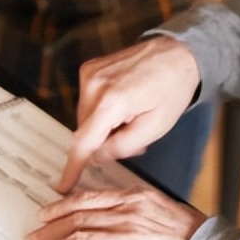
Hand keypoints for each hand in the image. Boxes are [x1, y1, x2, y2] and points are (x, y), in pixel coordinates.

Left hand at [25, 186, 206, 239]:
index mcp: (132, 198)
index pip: (87, 198)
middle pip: (77, 218)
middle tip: (33, 238)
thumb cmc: (188, 233)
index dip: (60, 206)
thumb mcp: (158, 205)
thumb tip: (103, 207)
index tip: (45, 213)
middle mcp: (127, 215)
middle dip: (49, 230)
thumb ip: (130, 204)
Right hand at [56, 36, 200, 192]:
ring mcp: (89, 73)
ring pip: (86, 118)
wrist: (175, 55)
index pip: (84, 142)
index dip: (73, 167)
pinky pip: (87, 101)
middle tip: (132, 133)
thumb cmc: (171, 89)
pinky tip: (122, 101)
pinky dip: (101, 109)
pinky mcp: (88, 69)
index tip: (64, 185)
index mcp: (112, 101)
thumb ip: (123, 147)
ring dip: (103, 124)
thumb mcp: (155, 128)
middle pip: (86, 131)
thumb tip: (98, 156)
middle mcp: (94, 84)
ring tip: (131, 114)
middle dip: (104, 140)